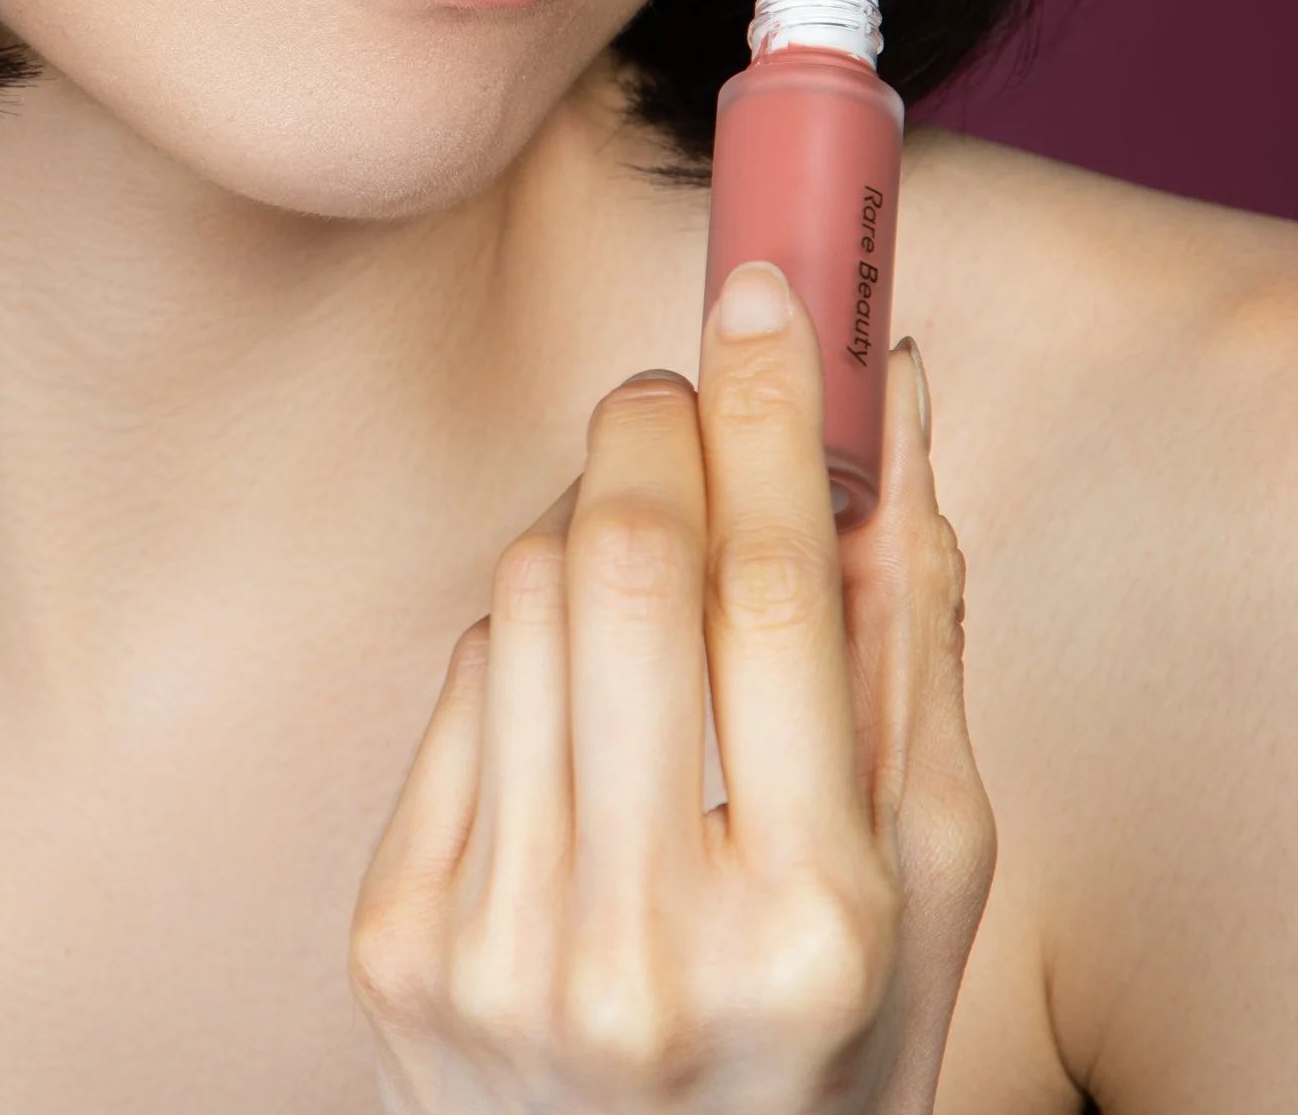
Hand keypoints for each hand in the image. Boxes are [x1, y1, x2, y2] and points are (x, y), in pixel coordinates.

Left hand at [351, 270, 992, 1112]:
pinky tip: (579, 704)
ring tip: (646, 590)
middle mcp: (646, 942)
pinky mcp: (395, 938)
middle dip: (652, 425)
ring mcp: (500, 946)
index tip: (769, 291)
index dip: (772, 411)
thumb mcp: (924, 862)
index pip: (776, 592)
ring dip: (586, 527)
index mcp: (813, 922)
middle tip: (681, 388)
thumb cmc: (824, 1028)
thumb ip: (912, 628)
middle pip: (619, 561)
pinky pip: (457, 679)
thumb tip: (892, 398)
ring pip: (519, 592)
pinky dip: (523, 642)